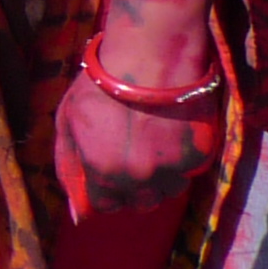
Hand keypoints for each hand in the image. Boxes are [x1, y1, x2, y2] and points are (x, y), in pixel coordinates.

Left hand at [54, 71, 221, 222]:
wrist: (150, 55)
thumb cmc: (100, 84)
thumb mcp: (68, 122)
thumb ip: (68, 166)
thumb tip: (75, 213)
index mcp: (103, 172)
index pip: (106, 205)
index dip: (106, 190)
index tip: (108, 175)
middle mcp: (139, 178)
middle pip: (140, 204)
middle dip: (134, 188)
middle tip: (133, 159)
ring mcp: (172, 168)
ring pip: (169, 192)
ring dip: (161, 177)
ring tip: (154, 145)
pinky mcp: (199, 155)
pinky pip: (190, 172)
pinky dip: (182, 160)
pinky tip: (172, 133)